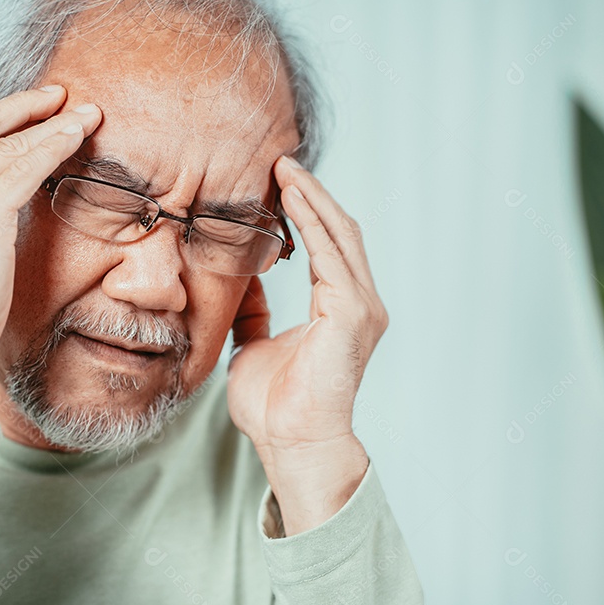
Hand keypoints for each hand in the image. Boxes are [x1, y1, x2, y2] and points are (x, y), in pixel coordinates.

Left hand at [227, 156, 387, 533]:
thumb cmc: (275, 407)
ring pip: (339, 234)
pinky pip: (329, 255)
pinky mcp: (351, 313)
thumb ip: (254, 312)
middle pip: (339, 231)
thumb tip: (242, 281)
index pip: (329, 246)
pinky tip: (289, 199)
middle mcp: (361, 303)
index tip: (278, 182)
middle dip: (311, 194)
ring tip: (283, 168)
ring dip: (311, 198)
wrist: (291, 443)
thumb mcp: (255, 346)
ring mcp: (362, 307)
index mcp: (342, 309)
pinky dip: (309, 223)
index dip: (308, 212)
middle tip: (280, 161)